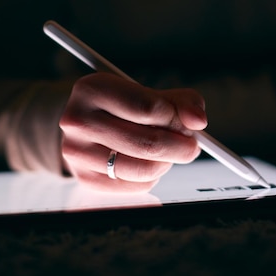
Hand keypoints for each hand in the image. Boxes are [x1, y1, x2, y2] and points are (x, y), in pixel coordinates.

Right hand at [59, 73, 207, 192]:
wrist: (85, 123)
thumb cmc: (123, 105)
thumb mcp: (149, 92)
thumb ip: (181, 102)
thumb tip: (198, 120)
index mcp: (93, 89)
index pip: (148, 108)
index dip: (177, 119)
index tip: (190, 124)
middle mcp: (78, 120)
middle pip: (147, 143)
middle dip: (181, 147)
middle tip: (192, 145)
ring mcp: (77, 152)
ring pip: (143, 169)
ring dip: (167, 163)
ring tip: (170, 152)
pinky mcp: (84, 178)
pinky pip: (136, 186)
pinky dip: (153, 177)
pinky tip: (149, 162)